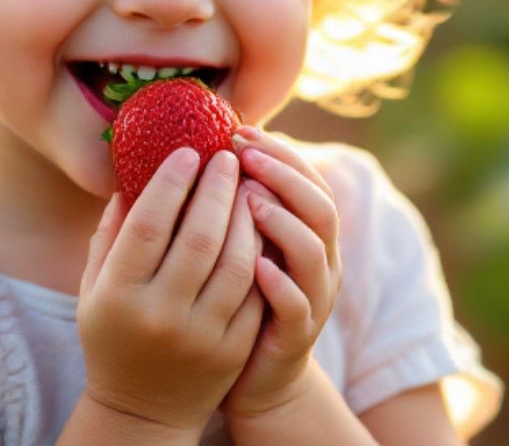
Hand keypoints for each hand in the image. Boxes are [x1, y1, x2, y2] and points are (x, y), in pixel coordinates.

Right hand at [76, 147, 266, 434]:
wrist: (142, 409)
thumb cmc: (114, 332)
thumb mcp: (95, 286)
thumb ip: (111, 233)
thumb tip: (133, 174)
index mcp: (118, 296)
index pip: (148, 225)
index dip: (171, 183)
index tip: (188, 151)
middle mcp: (160, 316)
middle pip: (199, 237)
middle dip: (218, 189)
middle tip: (227, 158)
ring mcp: (201, 336)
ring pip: (236, 262)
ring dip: (247, 216)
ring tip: (248, 185)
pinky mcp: (232, 350)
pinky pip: (256, 292)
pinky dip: (262, 253)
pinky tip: (261, 225)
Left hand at [222, 126, 343, 419]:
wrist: (250, 378)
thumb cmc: (232, 300)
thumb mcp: (234, 246)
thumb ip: (228, 205)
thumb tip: (189, 150)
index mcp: (305, 232)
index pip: (307, 178)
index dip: (279, 152)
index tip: (239, 130)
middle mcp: (319, 261)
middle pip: (320, 206)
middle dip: (284, 175)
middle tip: (245, 155)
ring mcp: (313, 299)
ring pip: (315, 251)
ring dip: (283, 221)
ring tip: (249, 200)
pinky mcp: (297, 336)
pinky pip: (297, 306)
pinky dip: (279, 283)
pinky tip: (254, 266)